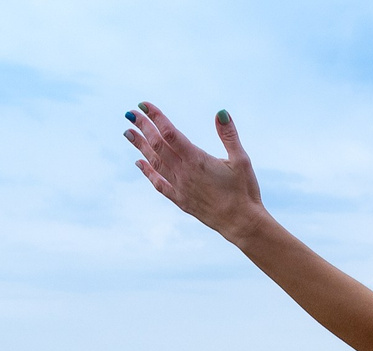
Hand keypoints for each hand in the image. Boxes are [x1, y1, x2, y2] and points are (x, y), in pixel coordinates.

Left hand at [125, 103, 265, 240]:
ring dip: (140, 147)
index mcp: (197, 160)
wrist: (241, 223)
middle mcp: (184, 172)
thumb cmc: (244, 191)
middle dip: (143, 128)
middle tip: (130, 114)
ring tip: (128, 133)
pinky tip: (139, 163)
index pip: (170, 133)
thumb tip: (221, 112)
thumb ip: (229, 135)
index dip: (156, 117)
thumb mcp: (241, 159)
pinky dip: (148, 172)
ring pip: (155, 163)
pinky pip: (159, 184)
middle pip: (157, 145)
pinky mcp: (181, 200)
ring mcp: (180, 187)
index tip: (144, 105)